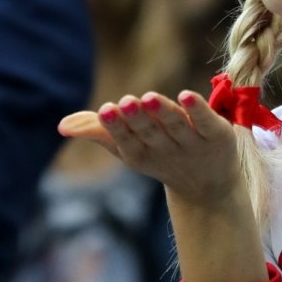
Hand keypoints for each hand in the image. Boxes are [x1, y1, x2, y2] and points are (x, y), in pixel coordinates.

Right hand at [59, 91, 241, 204]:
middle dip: (137, 119)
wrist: (210, 186)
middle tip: (126, 102)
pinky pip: (206, 122)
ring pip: (177, 127)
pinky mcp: (218, 136)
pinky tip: (187, 95)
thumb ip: (100, 132)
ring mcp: (193, 144)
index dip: (118, 127)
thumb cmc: (162, 157)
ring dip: (162, 113)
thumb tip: (63, 126)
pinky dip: (198, 110)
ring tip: (148, 97)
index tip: (105, 110)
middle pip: (150, 133)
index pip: (127, 141)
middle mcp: (167, 149)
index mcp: (142, 154)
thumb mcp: (130, 147)